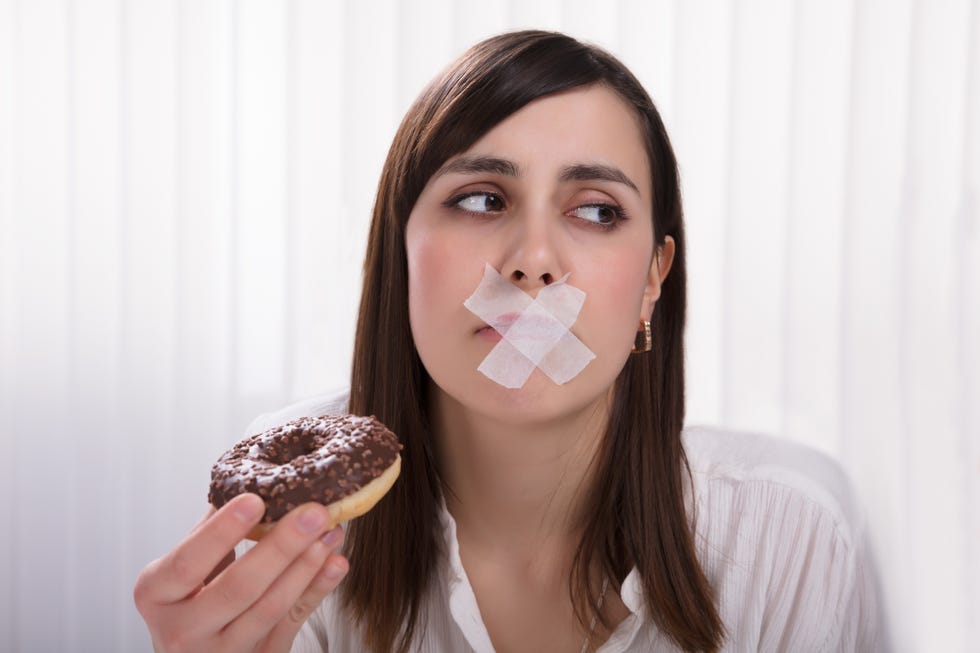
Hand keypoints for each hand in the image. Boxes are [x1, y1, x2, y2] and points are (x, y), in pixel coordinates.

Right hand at [134, 494, 347, 652]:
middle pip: (238, 587)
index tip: (256, 499)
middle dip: (282, 546)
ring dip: (306, 567)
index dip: (222, 531)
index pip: (189, 561)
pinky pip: (290, 624)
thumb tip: (247, 477)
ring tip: (330, 533)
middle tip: (315, 512)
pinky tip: (335, 564)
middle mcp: (181, 630)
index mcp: (156, 594)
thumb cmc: (188, 602)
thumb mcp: (184, 570)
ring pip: (269, 609)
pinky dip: (316, 591)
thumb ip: (210, 532)